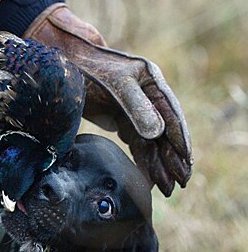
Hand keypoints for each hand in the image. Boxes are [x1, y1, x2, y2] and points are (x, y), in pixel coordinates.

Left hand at [23, 4, 192, 195]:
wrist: (64, 62)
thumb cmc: (89, 69)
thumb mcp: (114, 84)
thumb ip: (136, 106)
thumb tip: (157, 133)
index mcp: (152, 83)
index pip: (171, 116)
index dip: (180, 141)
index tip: (186, 163)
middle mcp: (148, 97)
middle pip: (165, 133)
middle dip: (173, 160)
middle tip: (180, 185)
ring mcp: (136, 109)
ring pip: (152, 141)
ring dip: (160, 165)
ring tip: (167, 189)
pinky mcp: (123, 118)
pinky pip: (138, 143)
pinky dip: (144, 160)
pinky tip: (149, 177)